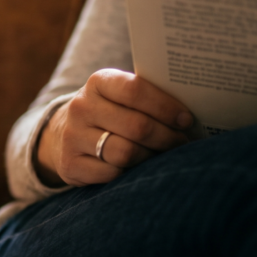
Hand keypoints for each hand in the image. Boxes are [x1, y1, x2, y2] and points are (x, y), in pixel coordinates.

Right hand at [35, 69, 193, 186]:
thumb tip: (189, 117)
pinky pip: (112, 174)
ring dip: (151, 157)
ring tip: (162, 155)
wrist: (66, 132)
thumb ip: (148, 99)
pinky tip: (138, 168)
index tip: (186, 120)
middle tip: (181, 143)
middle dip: (166, 137)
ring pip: (125, 153)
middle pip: (136, 126)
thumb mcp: (121, 96)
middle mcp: (81, 107)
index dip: (165, 107)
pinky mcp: (70, 164)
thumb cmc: (111, 112)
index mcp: (98, 83)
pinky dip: (130, 173)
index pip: (134, 90)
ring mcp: (72, 136)